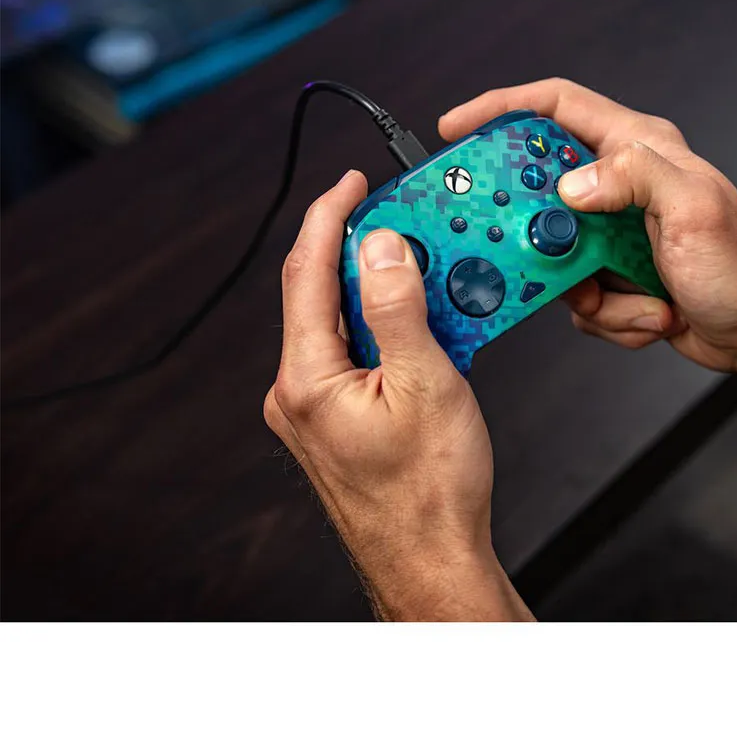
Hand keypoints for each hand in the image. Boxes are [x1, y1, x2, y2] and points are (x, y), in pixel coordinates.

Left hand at [263, 170, 531, 620]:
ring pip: (343, 325)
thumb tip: (382, 248)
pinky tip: (425, 329)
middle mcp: (299, 393)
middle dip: (365, 254)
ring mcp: (315, 410)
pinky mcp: (336, 421)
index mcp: (308, 380)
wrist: (430, 562)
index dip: (329, 218)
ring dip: (383, 295)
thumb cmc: (428, 493)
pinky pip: (356, 355)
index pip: (307, 274)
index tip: (351, 183)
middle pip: (322, 295)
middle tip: (407, 225)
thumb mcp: (426, 385)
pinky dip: (387, 330)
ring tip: (430, 281)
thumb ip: (399, 309)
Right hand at [440, 78, 736, 372]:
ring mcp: (612, 234)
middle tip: (533, 252)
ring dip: (586, 291)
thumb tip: (572, 184)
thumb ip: (633, 177)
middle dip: (535, 232)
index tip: (459, 128)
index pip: (556, 107)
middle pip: (540, 190)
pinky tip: (651, 314)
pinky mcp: (610, 275)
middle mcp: (620, 186)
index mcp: (638, 150)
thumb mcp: (693, 210)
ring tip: (633, 298)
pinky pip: (577, 296)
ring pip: (554, 254)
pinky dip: (610, 317)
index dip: (502, 109)